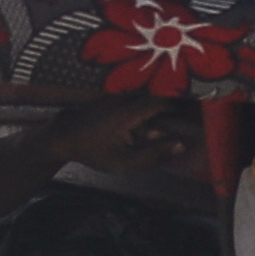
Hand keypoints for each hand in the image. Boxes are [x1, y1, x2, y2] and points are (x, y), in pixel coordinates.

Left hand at [47, 95, 197, 176]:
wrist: (62, 136)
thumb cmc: (92, 151)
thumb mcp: (123, 161)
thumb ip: (153, 154)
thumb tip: (181, 146)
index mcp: (128, 112)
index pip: (161, 102)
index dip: (179, 106)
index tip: (192, 114)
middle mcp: (124, 97)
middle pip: (156, 97)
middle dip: (170, 107)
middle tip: (183, 120)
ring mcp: (117, 94)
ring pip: (145, 97)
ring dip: (156, 108)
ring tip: (164, 124)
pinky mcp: (112, 96)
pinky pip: (135, 97)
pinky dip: (145, 106)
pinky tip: (145, 122)